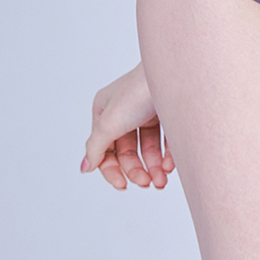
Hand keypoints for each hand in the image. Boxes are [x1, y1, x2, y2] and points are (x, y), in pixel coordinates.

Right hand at [81, 61, 174, 189]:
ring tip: (162, 181)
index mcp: (105, 111)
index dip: (112, 170)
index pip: (104, 149)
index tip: (123, 186)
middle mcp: (125, 111)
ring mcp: (147, 111)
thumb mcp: (109, 123)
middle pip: (127, 151)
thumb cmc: (138, 91)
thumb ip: (96, 147)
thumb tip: (86, 166)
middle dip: (137, 171)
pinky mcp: (167, 112)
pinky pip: (165, 139)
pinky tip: (170, 166)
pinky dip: (167, 155)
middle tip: (149, 183)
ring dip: (153, 168)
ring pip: (148, 148)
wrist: (173, 73)